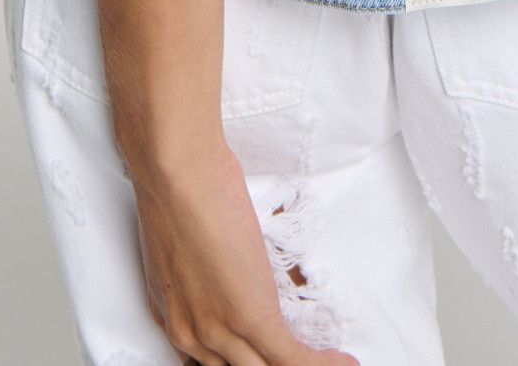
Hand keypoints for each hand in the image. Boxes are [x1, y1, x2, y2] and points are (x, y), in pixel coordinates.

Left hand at [128, 135, 357, 365]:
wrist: (177, 171)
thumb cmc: (175, 189)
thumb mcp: (184, 248)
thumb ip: (207, 274)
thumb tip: (241, 273)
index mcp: (175, 320)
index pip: (212, 365)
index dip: (243, 363)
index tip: (264, 355)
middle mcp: (193, 337)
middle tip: (302, 359)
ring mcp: (221, 331)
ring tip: (329, 364)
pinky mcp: (252, 317)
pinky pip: (292, 359)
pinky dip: (322, 364)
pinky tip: (342, 361)